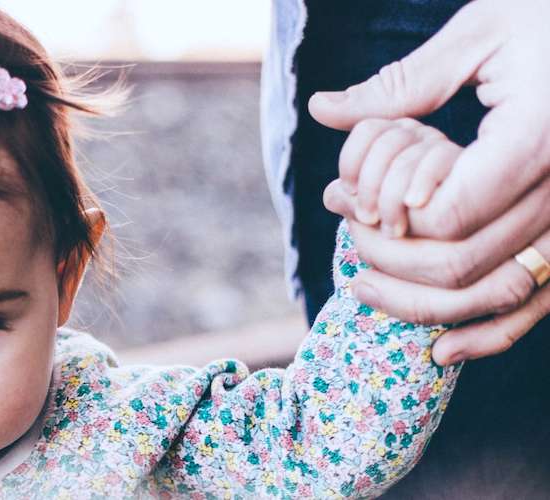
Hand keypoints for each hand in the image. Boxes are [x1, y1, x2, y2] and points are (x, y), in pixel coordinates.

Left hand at [309, 0, 549, 363]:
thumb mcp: (482, 33)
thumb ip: (403, 83)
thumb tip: (322, 109)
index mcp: (538, 138)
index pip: (444, 214)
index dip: (386, 218)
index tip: (348, 198)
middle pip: (460, 264)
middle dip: (386, 258)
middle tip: (345, 234)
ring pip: (496, 295)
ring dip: (420, 306)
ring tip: (362, 288)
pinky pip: (538, 304)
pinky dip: (490, 334)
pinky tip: (440, 351)